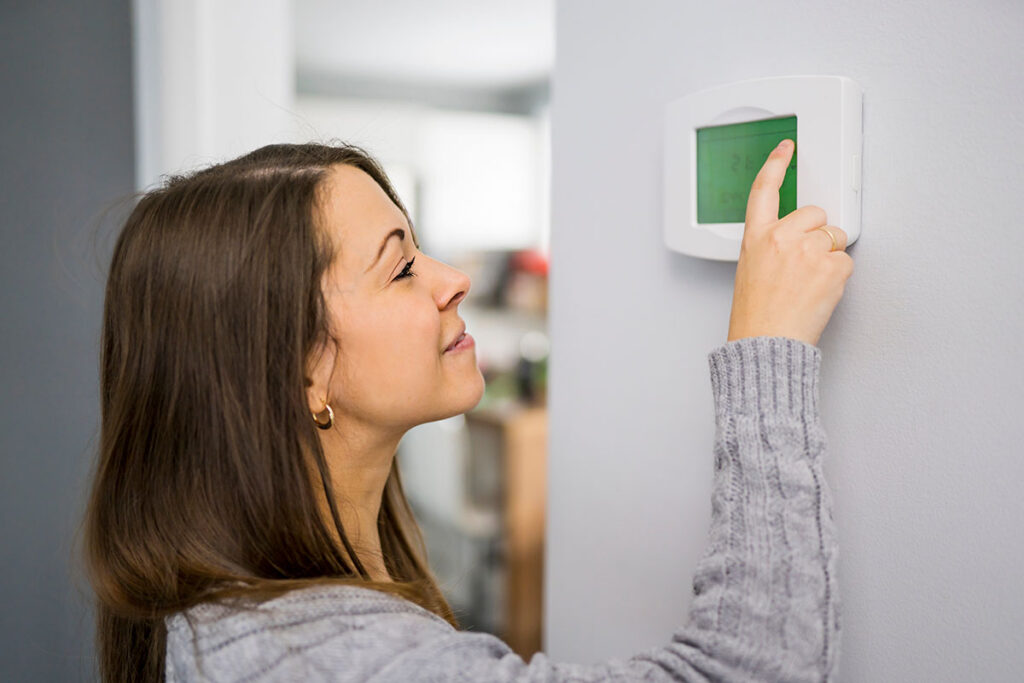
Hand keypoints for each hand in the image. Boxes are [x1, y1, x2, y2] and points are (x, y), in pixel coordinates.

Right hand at [726, 139, 853, 346]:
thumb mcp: (751, 270)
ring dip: (828, 257)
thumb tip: (798, 237)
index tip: (787, 148)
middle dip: (817, 233)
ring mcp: (807, 250)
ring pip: (834, 238)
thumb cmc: (756, 314)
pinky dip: (838, 276)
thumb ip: (772, 245)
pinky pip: (845, 261)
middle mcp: (781, 237)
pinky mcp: (831, 267)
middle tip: (805, 263)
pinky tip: (819, 292)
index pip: (764, 190)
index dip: (776, 164)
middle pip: (815, 213)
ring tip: (809, 283)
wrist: (766, 342)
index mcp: (756, 237)